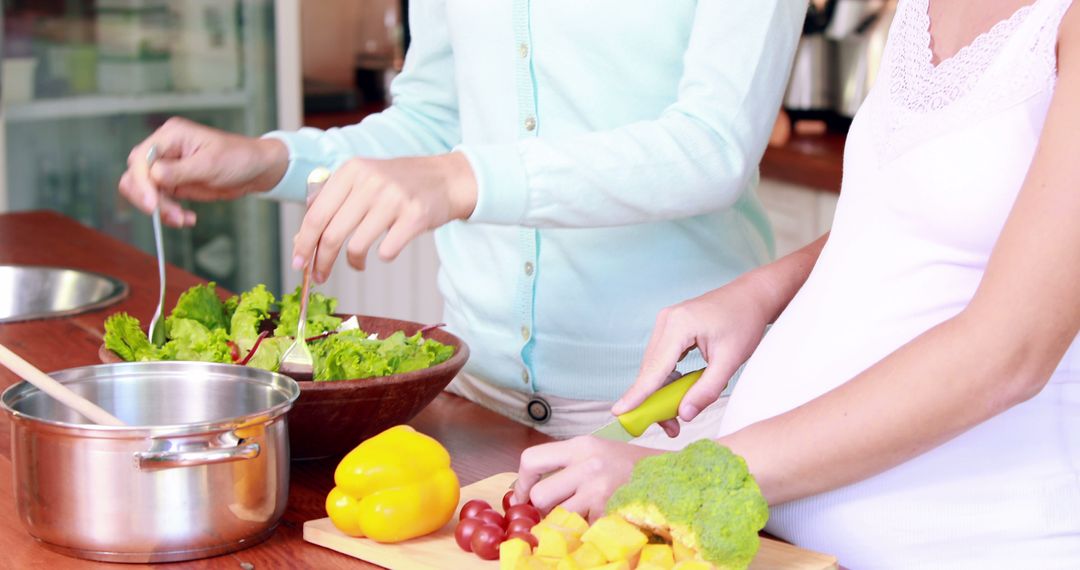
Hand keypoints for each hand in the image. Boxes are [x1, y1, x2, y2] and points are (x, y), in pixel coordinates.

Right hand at [118, 117, 288, 226]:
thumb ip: (180, 171)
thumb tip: (153, 175)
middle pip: (136, 175)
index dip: (142, 182)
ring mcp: (168, 167)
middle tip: (172, 215)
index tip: (152, 205)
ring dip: (161, 209)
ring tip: (183, 219)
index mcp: (171, 136)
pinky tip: (187, 218)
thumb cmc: (238, 157)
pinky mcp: (174, 184)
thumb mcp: (211, 164)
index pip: (141, 158)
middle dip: (149, 199)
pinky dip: (169, 213)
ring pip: (145, 191)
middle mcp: (164, 150)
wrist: (256, 170)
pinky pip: (160, 201)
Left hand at [291, 152, 476, 281]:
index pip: (316, 213)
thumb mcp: (364, 181)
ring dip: (353, 262)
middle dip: (322, 261)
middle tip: (320, 276)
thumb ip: (334, 203)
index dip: (303, 242)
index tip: (298, 263)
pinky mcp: (415, 216)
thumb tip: (302, 240)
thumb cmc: (400, 184)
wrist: (446, 179)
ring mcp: (394, 198)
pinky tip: (386, 250)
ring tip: (357, 264)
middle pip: (332, 233)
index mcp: (352, 170)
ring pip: (356, 245)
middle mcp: (371, 181)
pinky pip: (387, 250)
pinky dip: (383, 256)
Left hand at [513, 436, 660, 521]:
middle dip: (544, 508)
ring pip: (559, 518)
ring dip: (564, 523)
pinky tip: (598, 523)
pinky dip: (586, 532)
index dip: (520, 482)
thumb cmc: (628, 466)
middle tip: (557, 509)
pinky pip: (582, 531)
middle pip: (539, 495)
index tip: (522, 496)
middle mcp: (588, 464)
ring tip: (580, 516)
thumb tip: (526, 491)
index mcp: (580, 445)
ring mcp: (600, 491)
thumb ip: (565, 465)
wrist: (671, 476)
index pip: (531, 460)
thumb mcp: (595, 452)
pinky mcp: (612, 513)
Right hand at [612, 279, 770, 436]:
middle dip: (655, 401)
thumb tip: (684, 414)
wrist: (751, 296)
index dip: (637, 394)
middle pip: (651, 370)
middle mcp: (666, 321)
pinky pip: (662, 359)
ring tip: (677, 416)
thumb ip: (707, 389)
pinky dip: (668, 378)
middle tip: (671, 428)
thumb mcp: (730, 360)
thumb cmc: (744, 323)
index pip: (654, 368)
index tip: (619, 412)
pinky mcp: (670, 328)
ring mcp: (666, 323)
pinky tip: (680, 392)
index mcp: (679, 325)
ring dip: (662, 391)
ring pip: (655, 366)